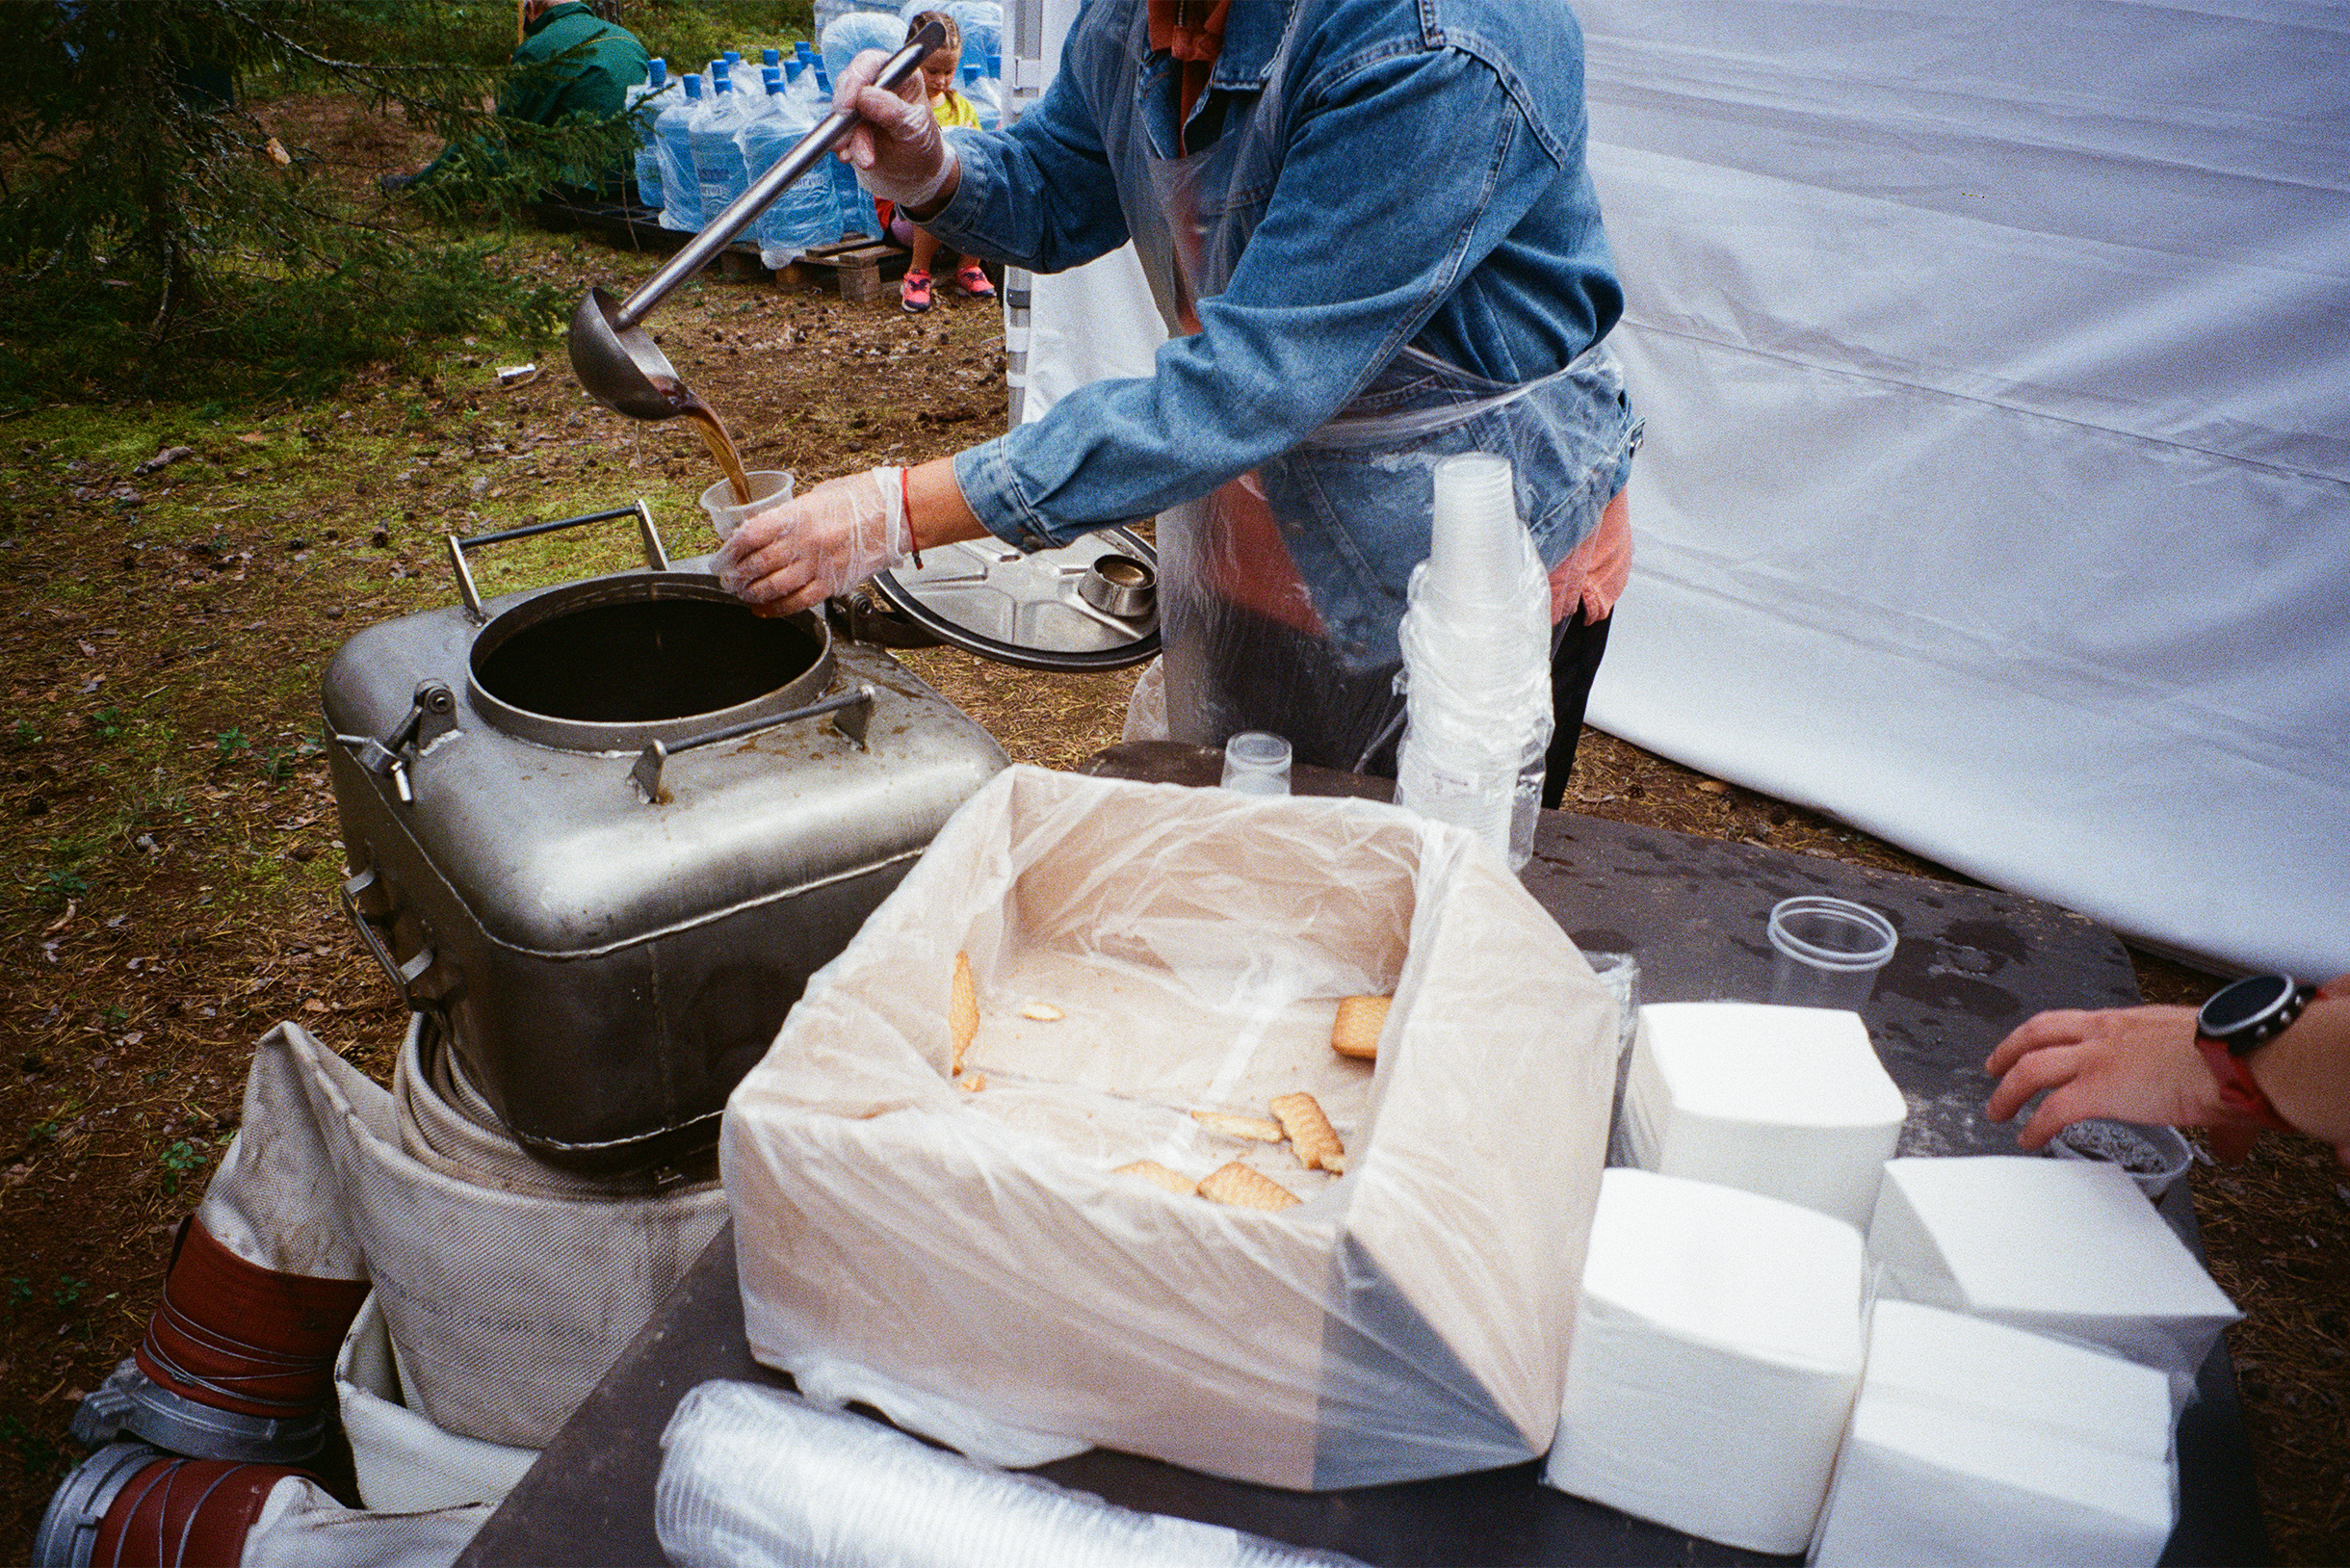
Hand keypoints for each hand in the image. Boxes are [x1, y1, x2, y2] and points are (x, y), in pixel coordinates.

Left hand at [716, 468, 908, 616]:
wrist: (896, 513)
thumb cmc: (861, 499)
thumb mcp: (816, 497)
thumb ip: (790, 515)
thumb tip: (764, 530)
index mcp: (797, 515)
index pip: (750, 536)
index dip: (729, 550)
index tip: (722, 557)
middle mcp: (804, 542)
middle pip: (756, 564)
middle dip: (735, 575)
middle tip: (726, 579)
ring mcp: (818, 565)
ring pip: (773, 587)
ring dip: (752, 593)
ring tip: (742, 593)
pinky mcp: (832, 583)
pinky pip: (797, 602)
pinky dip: (776, 609)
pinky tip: (764, 609)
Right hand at [834, 48, 958, 210]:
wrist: (915, 174)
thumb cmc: (922, 145)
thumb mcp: (914, 129)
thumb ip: (892, 111)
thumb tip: (864, 96)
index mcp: (900, 75)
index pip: (872, 63)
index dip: (856, 79)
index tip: (848, 105)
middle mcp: (878, 84)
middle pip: (849, 84)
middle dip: (846, 113)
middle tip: (847, 136)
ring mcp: (860, 103)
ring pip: (841, 111)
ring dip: (848, 137)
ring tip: (865, 159)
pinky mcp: (849, 123)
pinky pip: (836, 129)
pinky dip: (842, 145)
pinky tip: (849, 157)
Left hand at [1985, 1004, 2263, 1159]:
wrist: (2240, 1057)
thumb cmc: (2236, 1058)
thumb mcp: (2214, 1069)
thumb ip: (2214, 1111)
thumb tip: (2231, 1144)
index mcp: (2132, 1023)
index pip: (2077, 1022)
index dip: (2052, 1036)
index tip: (2042, 1047)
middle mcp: (2107, 1034)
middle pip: (2038, 1032)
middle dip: (2010, 1050)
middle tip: (1994, 1068)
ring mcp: (2098, 1059)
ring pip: (2030, 1067)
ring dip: (2008, 1090)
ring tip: (1997, 1110)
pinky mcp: (2098, 1090)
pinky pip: (2051, 1110)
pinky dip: (2035, 1126)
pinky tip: (2029, 1139)